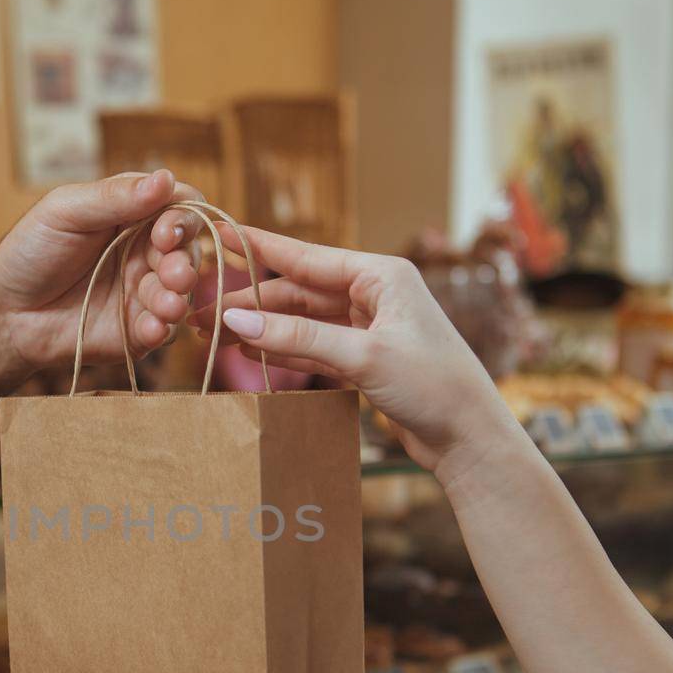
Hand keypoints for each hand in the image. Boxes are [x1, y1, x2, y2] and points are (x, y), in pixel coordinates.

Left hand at [0, 169, 205, 375]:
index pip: (179, 207)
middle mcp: (145, 252)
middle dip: (185, 262)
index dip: (184, 218)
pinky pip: (163, 330)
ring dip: (178, 296)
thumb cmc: (29, 253)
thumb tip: (165, 178)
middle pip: (188, 251)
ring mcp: (143, 292)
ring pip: (180, 292)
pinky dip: (162, 328)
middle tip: (173, 274)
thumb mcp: (65, 212)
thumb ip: (115, 197)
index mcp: (133, 215)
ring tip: (166, 304)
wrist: (3, 312)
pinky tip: (152, 327)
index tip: (165, 232)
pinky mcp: (137, 331)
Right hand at [193, 226, 523, 481]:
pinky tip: (250, 350)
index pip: (308, 257)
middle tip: (201, 311)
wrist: (470, 438)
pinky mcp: (365, 359)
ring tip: (215, 334)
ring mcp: (369, 327)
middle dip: (251, 300)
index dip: (260, 248)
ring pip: (303, 321)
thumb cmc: (434, 386)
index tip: (220, 233)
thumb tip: (236, 320)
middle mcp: (375, 294)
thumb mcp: (363, 356)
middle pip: (299, 291)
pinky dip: (283, 349)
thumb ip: (297, 337)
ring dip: (262, 327)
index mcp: (382, 275)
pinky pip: (314, 347)